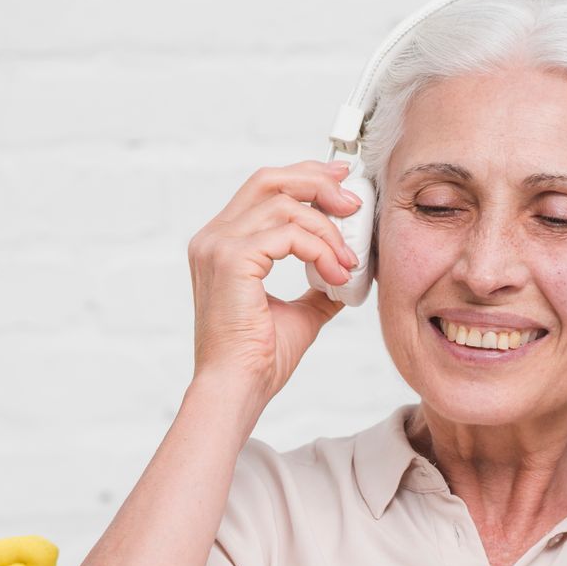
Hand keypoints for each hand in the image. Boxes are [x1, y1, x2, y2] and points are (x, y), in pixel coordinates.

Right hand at [187, 160, 360, 407]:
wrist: (238, 388)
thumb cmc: (259, 359)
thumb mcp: (299, 313)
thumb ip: (318, 286)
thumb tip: (348, 272)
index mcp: (221, 244)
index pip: (263, 189)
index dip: (304, 177)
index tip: (341, 183)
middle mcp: (213, 238)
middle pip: (270, 180)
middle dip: (317, 183)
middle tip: (353, 203)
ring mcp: (218, 246)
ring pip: (286, 206)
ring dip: (327, 230)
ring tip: (348, 262)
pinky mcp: (232, 259)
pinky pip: (289, 234)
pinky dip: (321, 249)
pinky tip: (337, 273)